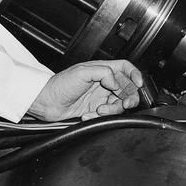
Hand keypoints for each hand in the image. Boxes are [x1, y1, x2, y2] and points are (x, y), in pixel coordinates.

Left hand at [28, 59, 143, 120]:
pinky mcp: (95, 109)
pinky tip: (88, 114)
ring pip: (118, 104)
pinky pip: (107, 114)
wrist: (46, 102)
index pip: (125, 68)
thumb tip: (117, 83)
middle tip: (125, 103)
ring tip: (98, 110)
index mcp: (102, 70)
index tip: (139, 84)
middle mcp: (103, 83)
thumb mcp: (83, 72)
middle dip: (129, 97)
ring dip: (112, 109)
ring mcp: (100, 96)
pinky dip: (100, 116)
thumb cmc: (60, 84)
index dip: (135, 75)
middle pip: (127, 89)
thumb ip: (104, 73)